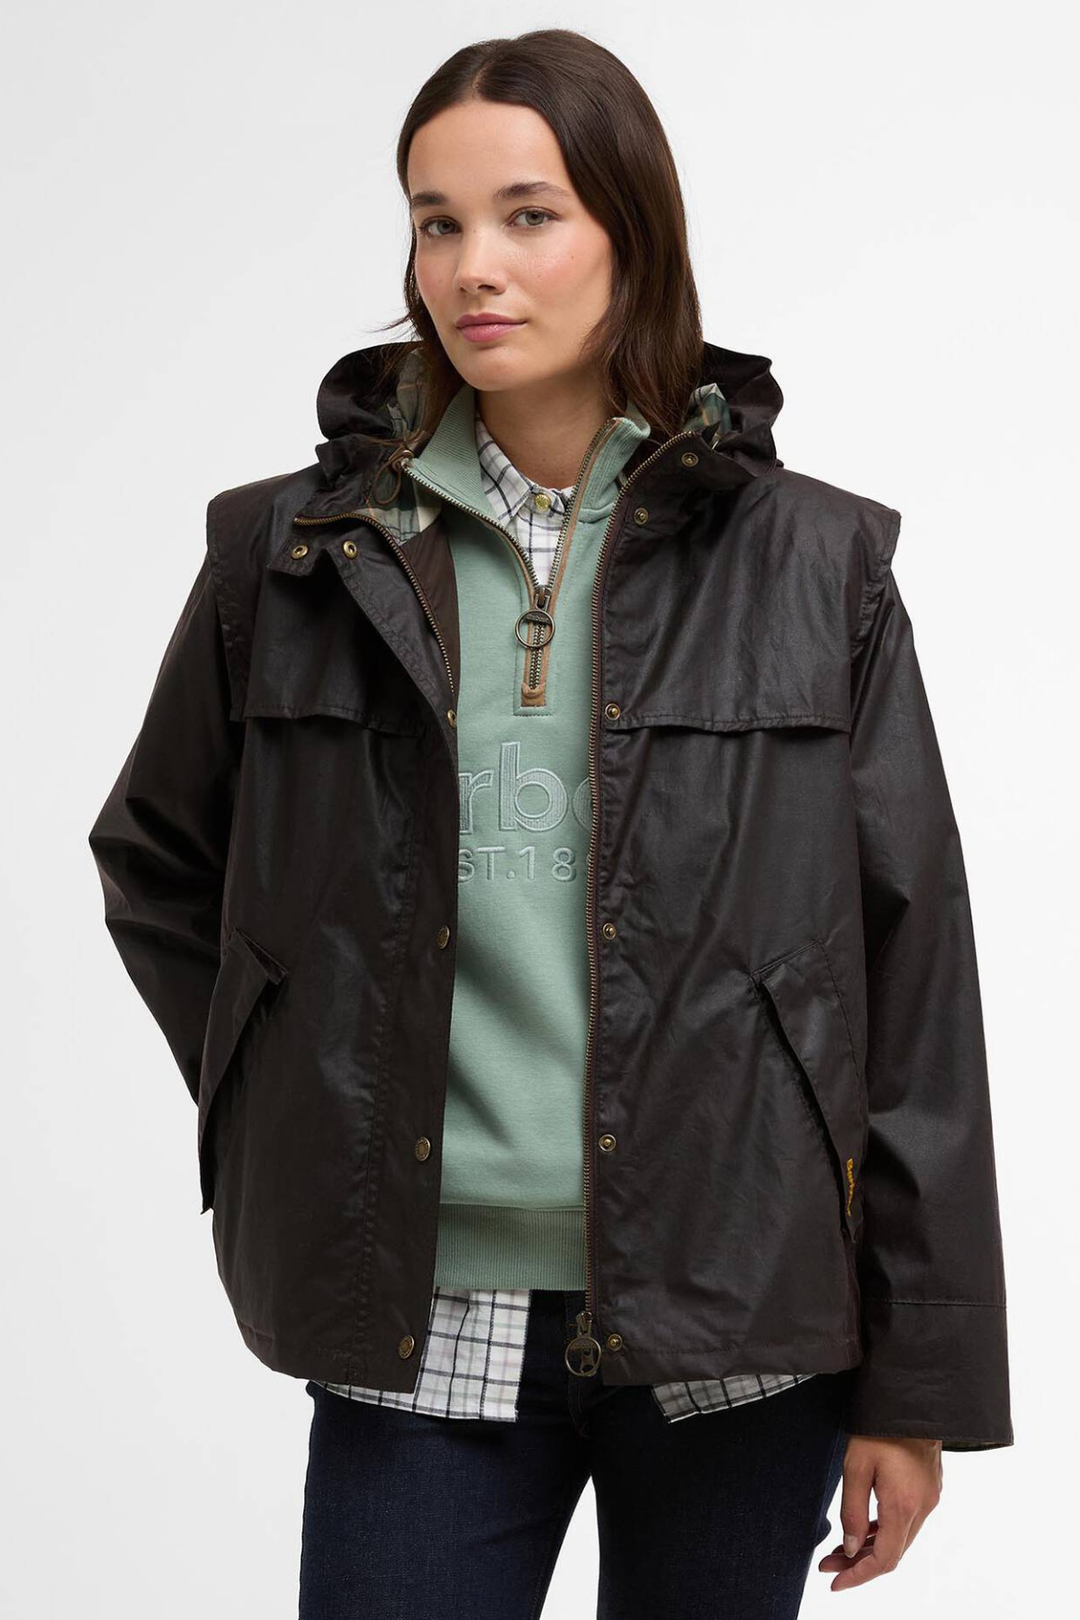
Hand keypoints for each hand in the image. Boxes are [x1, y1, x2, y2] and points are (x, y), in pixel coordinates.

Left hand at [817, 1433, 942, 1590]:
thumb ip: (852, 1510)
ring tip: (840, 1549)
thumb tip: (850, 1548)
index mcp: (903, 1505)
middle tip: (828, 1564)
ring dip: (871, 1549)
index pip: (884, 1559)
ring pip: (900, 1539)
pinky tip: (863, 1530)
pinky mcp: (929, 1489)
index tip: (835, 1581)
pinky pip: (907, 1522)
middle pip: (892, 1553)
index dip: (859, 1576)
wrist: (912, 1399)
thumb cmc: (880, 1426)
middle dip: (859, 1564)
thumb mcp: (855, 1465)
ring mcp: (929, 1499)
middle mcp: (922, 1508)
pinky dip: (884, 1531)